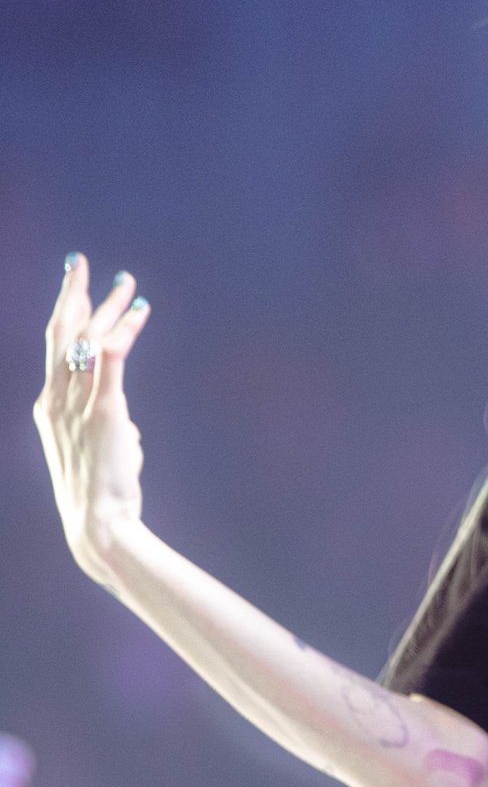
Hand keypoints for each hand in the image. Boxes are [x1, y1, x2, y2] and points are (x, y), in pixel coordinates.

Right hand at [32, 255, 153, 589]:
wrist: (98, 523)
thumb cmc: (101, 491)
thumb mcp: (98, 450)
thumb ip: (106, 428)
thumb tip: (124, 426)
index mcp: (48, 407)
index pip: (54, 347)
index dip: (65, 311)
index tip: (76, 283)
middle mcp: (54, 400)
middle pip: (61, 333)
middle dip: (74, 293)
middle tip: (86, 263)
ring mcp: (76, 406)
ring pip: (87, 340)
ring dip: (110, 307)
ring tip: (129, 283)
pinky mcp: (104, 412)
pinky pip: (111, 361)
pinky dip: (125, 332)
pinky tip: (140, 310)